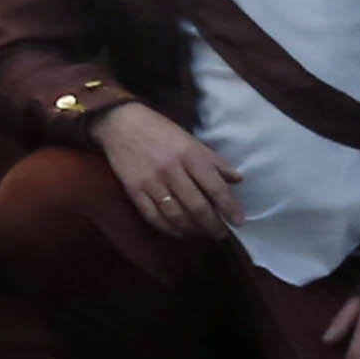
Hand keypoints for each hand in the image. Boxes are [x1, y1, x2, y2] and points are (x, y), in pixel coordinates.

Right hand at [95, 100, 243, 242]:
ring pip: (176, 216)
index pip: (215, 187)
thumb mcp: (191, 140)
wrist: (120, 124)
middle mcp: (172, 170)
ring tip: (202, 233)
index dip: (229, 207)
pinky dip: (168, 229)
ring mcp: (151, 183)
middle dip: (213, 225)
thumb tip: (237, 180)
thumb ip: (214, 161)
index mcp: (190, 155)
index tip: (238, 222)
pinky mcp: (134, 191)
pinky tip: (179, 232)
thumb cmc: (160, 130)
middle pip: (197, 207)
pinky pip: (153, 217)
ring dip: (193, 229)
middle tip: (221, 234)